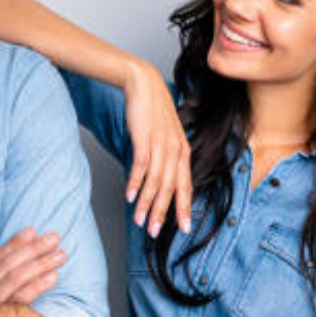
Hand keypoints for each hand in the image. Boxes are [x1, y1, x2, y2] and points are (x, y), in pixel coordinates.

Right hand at [0, 228, 65, 307]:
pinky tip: (52, 277)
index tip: (33, 230)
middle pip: (8, 265)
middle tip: (54, 238)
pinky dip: (37, 285)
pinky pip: (20, 300)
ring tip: (60, 255)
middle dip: (33, 249)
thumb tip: (21, 260)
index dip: (15, 243)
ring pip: (15, 278)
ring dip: (41, 263)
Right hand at [123, 60, 191, 237]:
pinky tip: (130, 196)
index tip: (183, 228)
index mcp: (183, 150)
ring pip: (156, 180)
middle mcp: (175, 148)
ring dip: (147, 203)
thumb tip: (160, 179)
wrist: (144, 84)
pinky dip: (136, 183)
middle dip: (162, 212)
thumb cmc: (153, 111)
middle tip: (154, 232)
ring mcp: (161, 143)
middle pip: (170, 187)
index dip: (183, 207)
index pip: (186, 184)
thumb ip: (166, 156)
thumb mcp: (166, 135)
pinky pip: (141, 165)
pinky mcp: (145, 137)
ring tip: (139, 220)